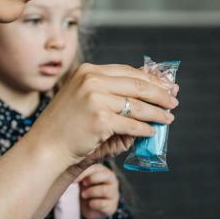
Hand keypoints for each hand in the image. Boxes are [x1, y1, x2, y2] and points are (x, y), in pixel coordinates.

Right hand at [30, 63, 178, 167]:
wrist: (46, 147)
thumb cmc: (67, 126)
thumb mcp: (85, 98)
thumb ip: (111, 92)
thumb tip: (150, 91)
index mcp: (88, 71)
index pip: (128, 71)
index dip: (150, 79)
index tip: (166, 85)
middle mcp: (91, 81)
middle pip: (137, 85)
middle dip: (160, 94)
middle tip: (173, 101)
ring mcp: (95, 99)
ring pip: (138, 106)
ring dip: (157, 113)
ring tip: (168, 119)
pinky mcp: (100, 120)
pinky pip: (132, 125)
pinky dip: (145, 129)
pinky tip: (152, 132)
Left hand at [79, 163, 119, 218]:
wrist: (86, 208)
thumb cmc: (82, 190)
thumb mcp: (80, 181)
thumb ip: (78, 174)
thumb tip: (71, 172)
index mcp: (102, 170)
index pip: (96, 167)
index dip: (84, 173)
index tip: (74, 180)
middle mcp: (111, 179)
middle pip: (105, 175)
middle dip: (91, 180)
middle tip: (82, 185)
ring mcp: (113, 193)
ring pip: (104, 190)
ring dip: (91, 192)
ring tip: (83, 195)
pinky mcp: (112, 206)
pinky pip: (103, 204)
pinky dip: (94, 204)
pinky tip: (90, 204)